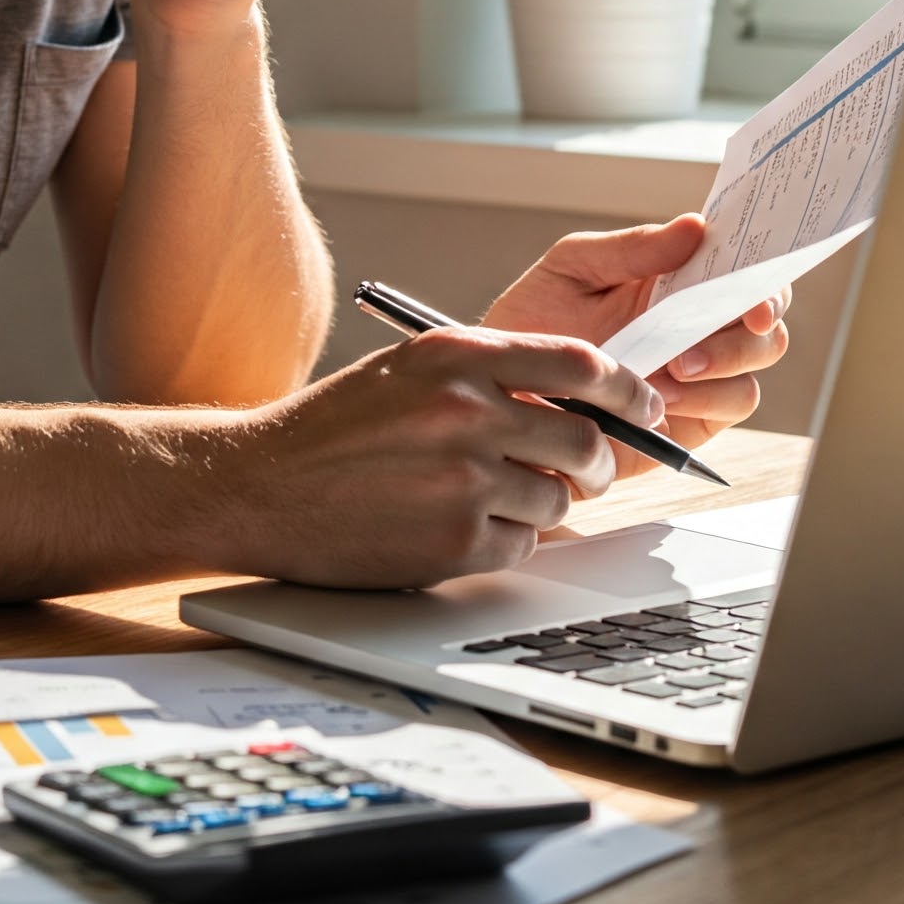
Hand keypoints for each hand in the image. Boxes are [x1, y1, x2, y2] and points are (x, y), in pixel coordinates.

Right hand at [217, 328, 666, 587]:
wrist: (259, 485)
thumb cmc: (334, 428)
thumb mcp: (408, 371)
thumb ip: (489, 375)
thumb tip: (582, 401)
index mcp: (456, 355)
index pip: (581, 362)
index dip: (627, 389)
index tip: (644, 406)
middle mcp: (465, 411)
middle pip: (585, 440)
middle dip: (593, 463)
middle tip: (577, 471)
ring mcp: (462, 480)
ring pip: (558, 500)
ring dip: (539, 505)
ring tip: (485, 497)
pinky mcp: (453, 543)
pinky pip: (521, 548)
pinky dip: (501, 542)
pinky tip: (454, 526)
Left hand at [484, 216, 790, 476]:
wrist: (502, 389)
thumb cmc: (533, 320)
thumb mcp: (571, 268)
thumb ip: (632, 249)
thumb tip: (696, 226)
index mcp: (675, 281)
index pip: (742, 269)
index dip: (764, 272)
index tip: (757, 281)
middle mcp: (696, 327)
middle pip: (763, 322)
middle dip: (755, 322)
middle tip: (732, 322)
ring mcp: (697, 375)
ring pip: (754, 367)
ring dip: (726, 362)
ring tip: (674, 366)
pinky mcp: (689, 419)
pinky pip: (730, 407)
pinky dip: (707, 398)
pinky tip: (662, 395)